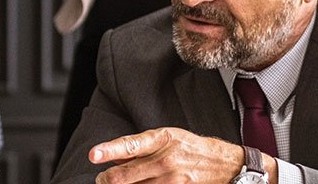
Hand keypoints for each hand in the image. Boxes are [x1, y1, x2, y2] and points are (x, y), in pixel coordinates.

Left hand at [90, 127, 245, 183]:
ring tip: (121, 182)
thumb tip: (111, 155)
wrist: (224, 164)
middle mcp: (165, 161)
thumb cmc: (190, 148)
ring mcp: (172, 181)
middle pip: (124, 177)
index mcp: (161, 140)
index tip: (94, 155)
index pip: (130, 145)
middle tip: (102, 179)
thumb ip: (138, 147)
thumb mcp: (166, 137)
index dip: (109, 151)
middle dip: (106, 179)